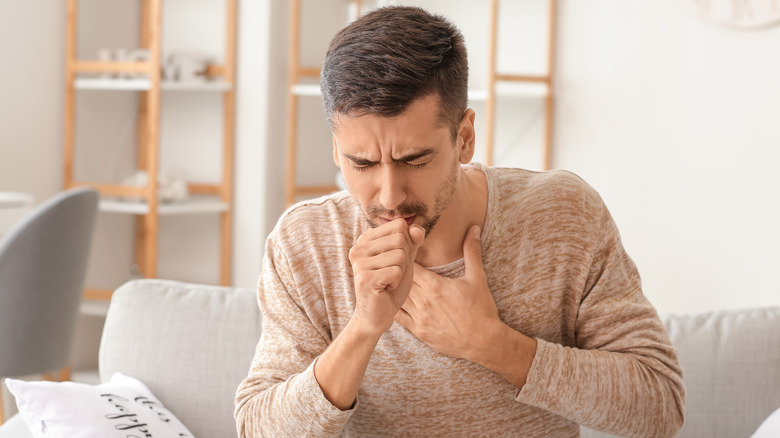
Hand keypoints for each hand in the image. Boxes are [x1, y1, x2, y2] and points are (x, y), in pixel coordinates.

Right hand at [349, 219, 424, 335]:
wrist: (378, 314)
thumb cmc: (391, 284)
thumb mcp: (406, 258)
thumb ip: (413, 240)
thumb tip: (416, 228)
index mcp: (365, 239)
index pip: (399, 225)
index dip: (407, 244)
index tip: (394, 260)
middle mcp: (358, 248)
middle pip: (400, 239)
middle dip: (404, 259)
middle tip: (391, 273)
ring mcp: (359, 263)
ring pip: (400, 255)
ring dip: (400, 272)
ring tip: (388, 281)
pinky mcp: (365, 278)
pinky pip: (396, 271)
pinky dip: (397, 282)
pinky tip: (385, 288)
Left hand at [394, 225, 500, 359]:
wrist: (484, 342)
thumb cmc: (482, 309)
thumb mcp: (477, 278)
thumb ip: (472, 252)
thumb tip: (474, 228)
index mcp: (435, 285)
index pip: (410, 265)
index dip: (405, 258)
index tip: (405, 253)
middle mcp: (423, 301)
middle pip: (401, 281)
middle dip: (398, 272)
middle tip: (395, 265)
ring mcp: (419, 318)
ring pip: (398, 298)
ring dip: (395, 290)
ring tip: (393, 282)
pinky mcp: (419, 332)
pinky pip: (399, 318)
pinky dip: (395, 308)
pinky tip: (394, 302)